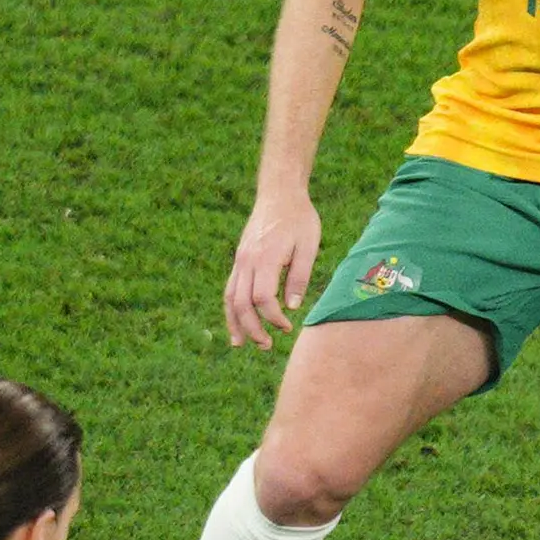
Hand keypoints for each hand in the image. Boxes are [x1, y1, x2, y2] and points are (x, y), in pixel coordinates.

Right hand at [223, 192, 325, 347]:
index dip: (273, 317)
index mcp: (266, 257)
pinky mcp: (240, 259)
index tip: (287, 326)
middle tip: (267, 346)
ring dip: (234, 323)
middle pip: (242, 303)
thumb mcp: (308, 245)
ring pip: (230, 297)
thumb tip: (292, 307)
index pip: (263, 298)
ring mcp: (240, 260)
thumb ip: (300, 276)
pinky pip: (230, 288)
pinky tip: (236, 322)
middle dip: (252, 329)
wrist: (279, 193)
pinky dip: (231, 308)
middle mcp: (248, 260)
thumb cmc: (299, 218)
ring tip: (241, 344)